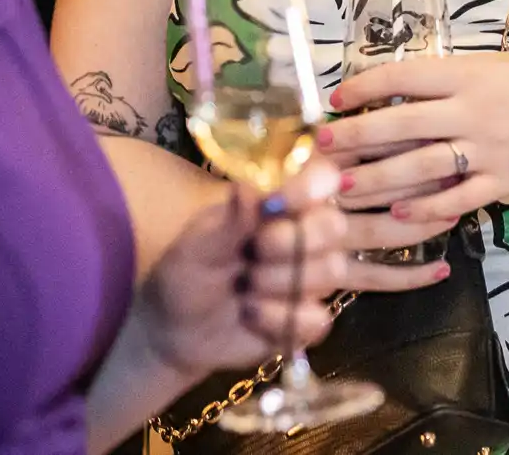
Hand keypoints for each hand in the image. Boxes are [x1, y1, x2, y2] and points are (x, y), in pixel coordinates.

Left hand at [139, 156, 349, 375]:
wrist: (173, 329)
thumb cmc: (186, 274)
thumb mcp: (197, 246)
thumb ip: (229, 222)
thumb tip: (246, 187)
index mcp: (278, 207)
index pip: (322, 179)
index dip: (309, 188)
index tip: (273, 206)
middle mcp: (301, 237)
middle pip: (334, 225)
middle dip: (291, 241)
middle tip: (252, 253)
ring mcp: (308, 280)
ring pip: (331, 271)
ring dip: (279, 281)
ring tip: (243, 289)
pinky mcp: (307, 321)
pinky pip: (317, 318)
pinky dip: (279, 319)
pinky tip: (251, 317)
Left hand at [322, 52, 508, 226]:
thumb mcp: (495, 64)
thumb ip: (450, 77)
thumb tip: (397, 86)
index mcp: (470, 73)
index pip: (405, 77)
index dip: (365, 87)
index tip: (335, 99)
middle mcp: (475, 110)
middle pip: (403, 124)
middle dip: (357, 137)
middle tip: (322, 147)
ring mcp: (489, 149)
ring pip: (422, 166)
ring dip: (378, 179)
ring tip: (344, 188)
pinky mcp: (505, 181)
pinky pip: (458, 198)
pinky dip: (426, 208)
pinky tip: (398, 214)